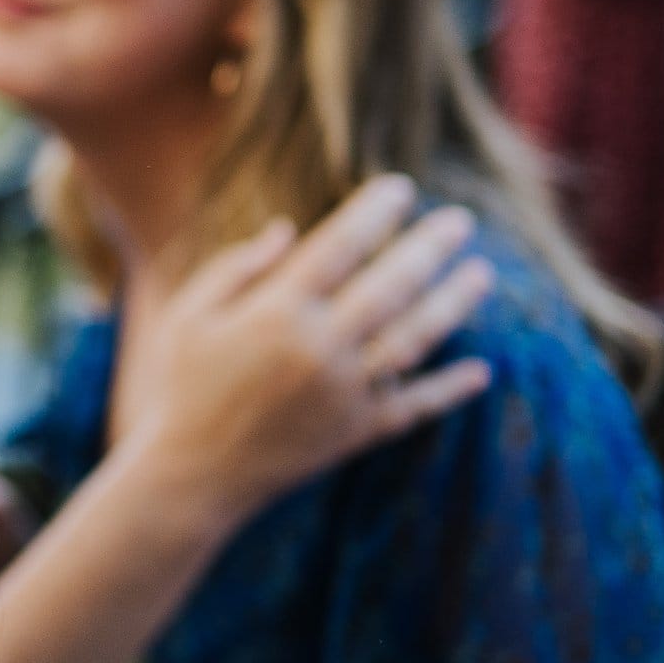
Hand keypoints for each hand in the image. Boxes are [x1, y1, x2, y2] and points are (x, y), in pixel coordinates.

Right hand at [119, 175, 493, 531]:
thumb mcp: (187, 317)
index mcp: (275, 313)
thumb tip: (288, 229)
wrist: (191, 474)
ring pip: (414, 339)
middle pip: (390, 285)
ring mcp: (344, 393)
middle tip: (461, 220)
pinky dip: (449, 388)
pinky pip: (414, 405)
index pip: (339, 247)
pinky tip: (481, 370)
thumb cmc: (182, 387)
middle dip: (429, 248)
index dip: (374, 213)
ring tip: (481, 273)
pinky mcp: (357, 432)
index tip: (401, 188)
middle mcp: (319, 349)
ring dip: (453, 304)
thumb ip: (233, 268)